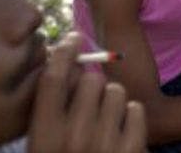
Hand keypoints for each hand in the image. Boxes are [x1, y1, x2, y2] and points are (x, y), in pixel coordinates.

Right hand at [28, 33, 146, 152]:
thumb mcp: (47, 145)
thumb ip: (53, 111)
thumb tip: (69, 65)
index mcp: (44, 138)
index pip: (52, 81)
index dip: (63, 52)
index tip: (73, 38)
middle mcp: (73, 140)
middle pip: (89, 79)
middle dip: (91, 83)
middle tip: (91, 99)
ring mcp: (105, 146)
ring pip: (116, 91)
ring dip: (113, 99)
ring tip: (106, 119)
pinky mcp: (132, 150)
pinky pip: (136, 108)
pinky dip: (132, 116)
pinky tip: (122, 131)